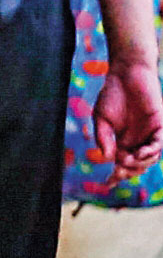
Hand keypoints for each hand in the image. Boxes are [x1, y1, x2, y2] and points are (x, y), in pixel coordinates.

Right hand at [106, 57, 162, 174]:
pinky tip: (142, 153)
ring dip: (141, 164)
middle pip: (138, 165)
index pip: (122, 164)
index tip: (108, 183)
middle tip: (119, 170)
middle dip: (129, 171)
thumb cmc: (112, 94)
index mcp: (123, 141)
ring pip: (151, 158)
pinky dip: (152, 151)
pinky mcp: (160, 124)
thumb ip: (103, 138)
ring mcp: (150, 133)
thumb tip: (107, 158)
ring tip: (129, 160)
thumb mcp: (101, 119)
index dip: (117, 175)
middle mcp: (138, 140)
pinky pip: (160, 143)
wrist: (126, 73)